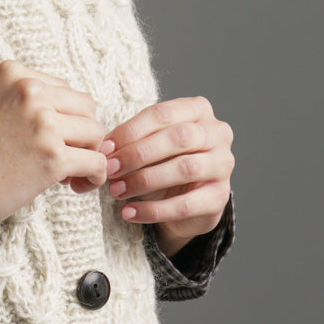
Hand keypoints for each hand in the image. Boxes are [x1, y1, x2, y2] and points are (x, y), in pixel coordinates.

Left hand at [74, 96, 233, 246]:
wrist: (185, 200)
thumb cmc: (161, 162)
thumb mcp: (145, 146)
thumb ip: (127, 142)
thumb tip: (100, 150)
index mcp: (197, 110)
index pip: (162, 114)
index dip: (130, 131)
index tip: (104, 148)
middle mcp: (217, 133)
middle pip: (178, 138)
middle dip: (138, 154)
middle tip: (110, 169)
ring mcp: (223, 165)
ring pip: (186, 169)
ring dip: (145, 180)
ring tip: (117, 191)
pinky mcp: (220, 198)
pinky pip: (186, 205)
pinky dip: (153, 210)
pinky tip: (129, 213)